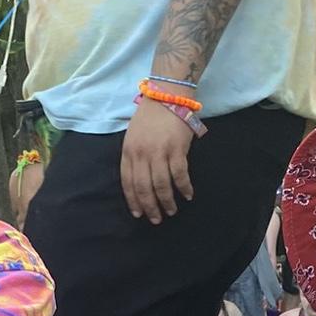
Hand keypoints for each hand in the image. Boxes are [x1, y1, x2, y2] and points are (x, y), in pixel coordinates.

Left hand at [120, 96, 194, 222]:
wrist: (167, 95)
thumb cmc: (150, 117)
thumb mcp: (133, 136)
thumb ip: (134, 157)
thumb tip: (139, 182)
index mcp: (128, 152)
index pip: (128, 183)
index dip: (133, 201)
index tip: (139, 214)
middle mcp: (142, 154)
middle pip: (144, 188)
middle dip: (150, 207)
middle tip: (156, 220)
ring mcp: (159, 152)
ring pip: (162, 185)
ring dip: (167, 201)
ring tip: (172, 211)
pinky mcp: (177, 149)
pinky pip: (180, 175)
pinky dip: (184, 188)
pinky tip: (187, 195)